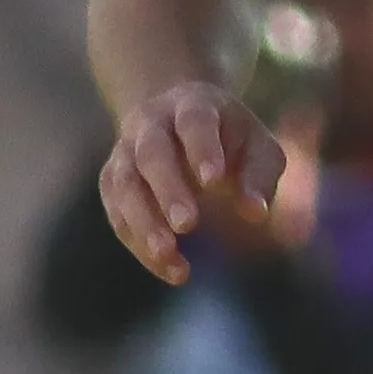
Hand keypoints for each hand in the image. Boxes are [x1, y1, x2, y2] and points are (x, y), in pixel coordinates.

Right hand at [102, 81, 297, 287]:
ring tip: (170, 255)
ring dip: (144, 222)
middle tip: (188, 225)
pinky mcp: (113, 182)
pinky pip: (118, 213)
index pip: (194, 123)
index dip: (202, 149)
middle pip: (152, 153)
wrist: (175, 114)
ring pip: (124, 184)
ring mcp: (126, 152)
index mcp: (192, 106)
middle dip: (168, 189)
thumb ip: (259, 175)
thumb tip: (255, 213)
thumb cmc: (229, 136)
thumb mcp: (257, 146)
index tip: (215, 181)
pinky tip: (169, 267)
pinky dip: (139, 242)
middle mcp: (152, 125)